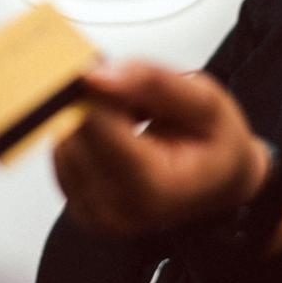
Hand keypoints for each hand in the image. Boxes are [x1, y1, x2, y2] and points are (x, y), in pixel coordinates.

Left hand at [52, 62, 272, 236]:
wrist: (221, 182)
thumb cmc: (217, 145)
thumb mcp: (206, 100)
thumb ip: (153, 81)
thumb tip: (96, 75)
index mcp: (154, 190)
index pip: (97, 126)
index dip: (98, 89)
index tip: (109, 69)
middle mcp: (118, 210)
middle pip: (74, 133)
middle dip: (95, 101)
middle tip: (130, 93)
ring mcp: (95, 213)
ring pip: (62, 139)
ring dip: (88, 116)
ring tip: (128, 117)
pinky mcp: (79, 206)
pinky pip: (60, 153)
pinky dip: (83, 134)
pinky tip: (114, 133)